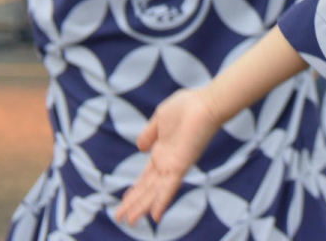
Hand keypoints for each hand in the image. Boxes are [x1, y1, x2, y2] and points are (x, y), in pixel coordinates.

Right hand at [116, 87, 220, 225]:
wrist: (204, 103)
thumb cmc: (186, 107)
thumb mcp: (159, 119)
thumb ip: (149, 134)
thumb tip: (140, 148)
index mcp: (162, 152)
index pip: (146, 176)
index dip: (135, 188)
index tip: (125, 199)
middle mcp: (167, 163)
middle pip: (147, 188)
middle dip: (134, 203)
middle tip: (121, 218)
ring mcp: (174, 166)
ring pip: (155, 192)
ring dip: (142, 207)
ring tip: (130, 222)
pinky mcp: (181, 165)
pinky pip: (169, 187)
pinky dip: (161, 202)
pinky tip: (154, 216)